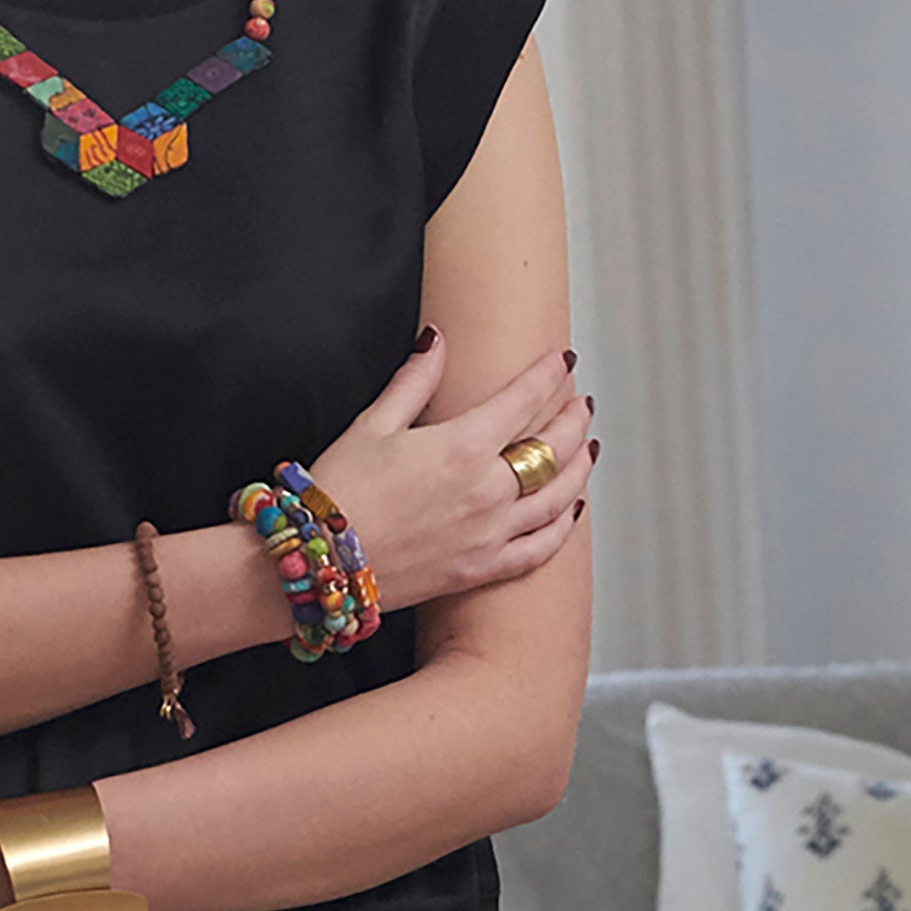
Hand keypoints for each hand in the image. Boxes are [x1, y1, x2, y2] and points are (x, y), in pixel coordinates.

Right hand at [306, 339, 591, 609]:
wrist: (323, 563)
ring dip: (579, 468)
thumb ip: (415, 380)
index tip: (561, 360)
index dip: (548, 375)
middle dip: (573, 420)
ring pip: (559, 497)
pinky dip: (564, 528)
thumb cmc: (339, 493)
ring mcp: (491, 534)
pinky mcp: (483, 569)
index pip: (523, 400)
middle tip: (580, 404)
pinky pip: (541, 549)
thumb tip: (436, 341)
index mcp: (462, 447)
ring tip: (587, 449)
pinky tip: (572, 512)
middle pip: (553, 449)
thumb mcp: (372, 423)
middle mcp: (488, 491)